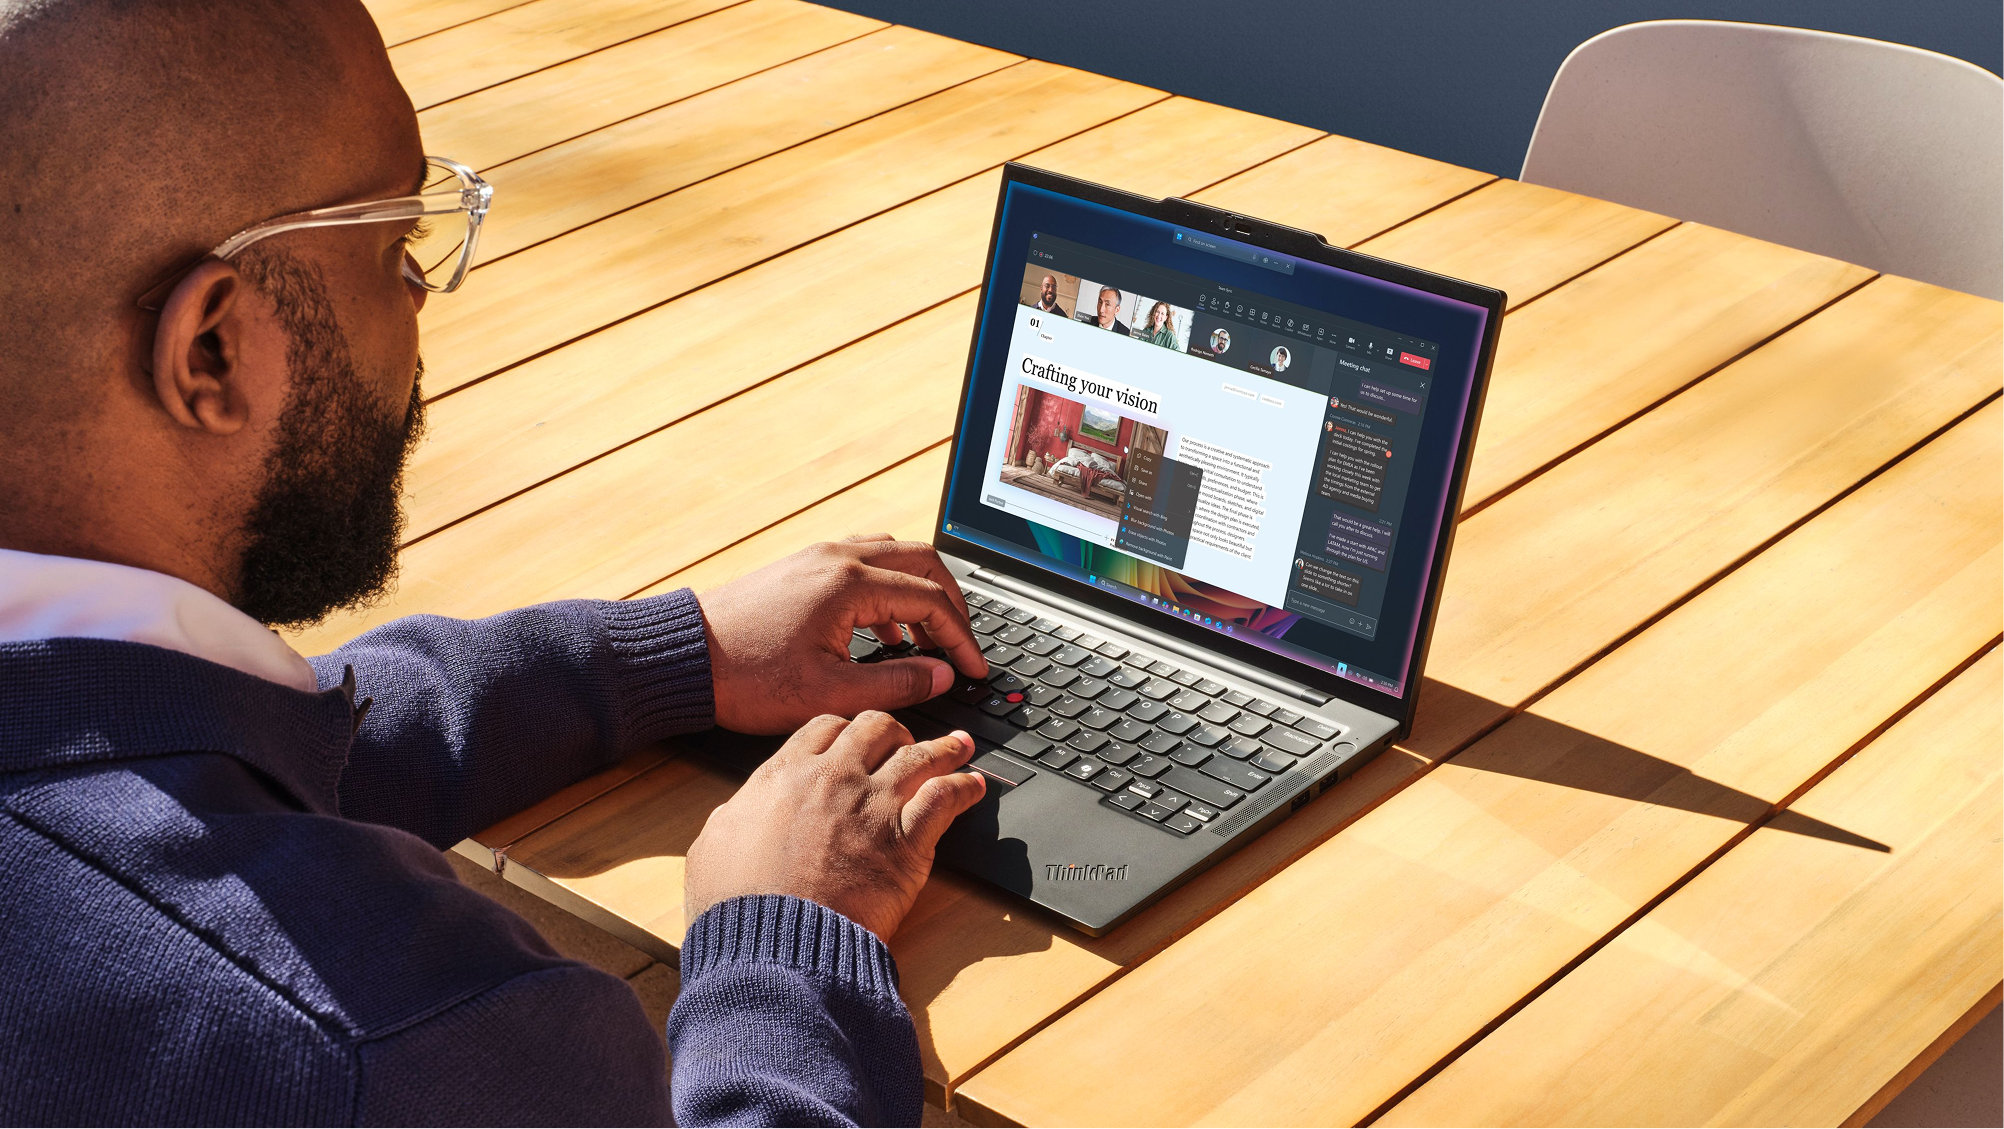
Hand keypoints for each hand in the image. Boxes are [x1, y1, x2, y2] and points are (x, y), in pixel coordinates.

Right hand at [683, 712, 986, 940]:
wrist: (772, 946)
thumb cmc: (738, 906)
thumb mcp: (713, 844)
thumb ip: (736, 815)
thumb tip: (741, 811)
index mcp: (784, 775)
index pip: (824, 727)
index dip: (844, 729)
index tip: (854, 737)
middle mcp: (833, 778)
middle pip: (876, 728)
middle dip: (893, 732)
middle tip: (903, 744)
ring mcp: (874, 805)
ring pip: (919, 755)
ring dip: (943, 748)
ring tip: (959, 746)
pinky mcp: (906, 842)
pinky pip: (946, 798)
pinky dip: (964, 788)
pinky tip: (973, 787)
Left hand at [696, 535, 987, 734]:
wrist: (683, 657)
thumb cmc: (746, 677)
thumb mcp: (830, 693)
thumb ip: (896, 684)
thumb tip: (941, 675)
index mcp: (850, 584)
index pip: (931, 599)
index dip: (961, 637)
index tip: (974, 668)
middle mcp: (838, 557)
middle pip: (923, 561)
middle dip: (951, 604)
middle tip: (963, 644)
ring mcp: (818, 557)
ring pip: (893, 556)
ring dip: (919, 592)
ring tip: (927, 640)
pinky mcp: (802, 567)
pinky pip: (863, 564)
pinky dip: (887, 592)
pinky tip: (881, 635)